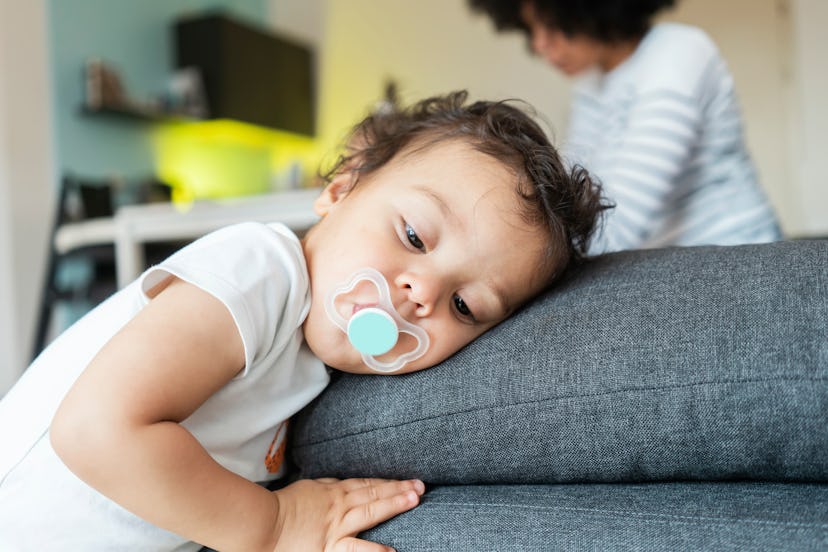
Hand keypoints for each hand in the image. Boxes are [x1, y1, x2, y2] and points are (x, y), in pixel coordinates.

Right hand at [270, 477, 424, 551]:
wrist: (262, 525)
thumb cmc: (281, 508)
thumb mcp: (308, 488)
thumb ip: (328, 486)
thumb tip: (344, 482)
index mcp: (333, 493)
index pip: (366, 485)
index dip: (389, 482)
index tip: (408, 481)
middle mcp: (339, 508)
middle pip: (373, 495)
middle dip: (399, 490)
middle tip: (420, 486)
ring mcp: (336, 528)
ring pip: (369, 513)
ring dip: (393, 506)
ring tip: (414, 500)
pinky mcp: (330, 549)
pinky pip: (355, 550)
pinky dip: (374, 551)